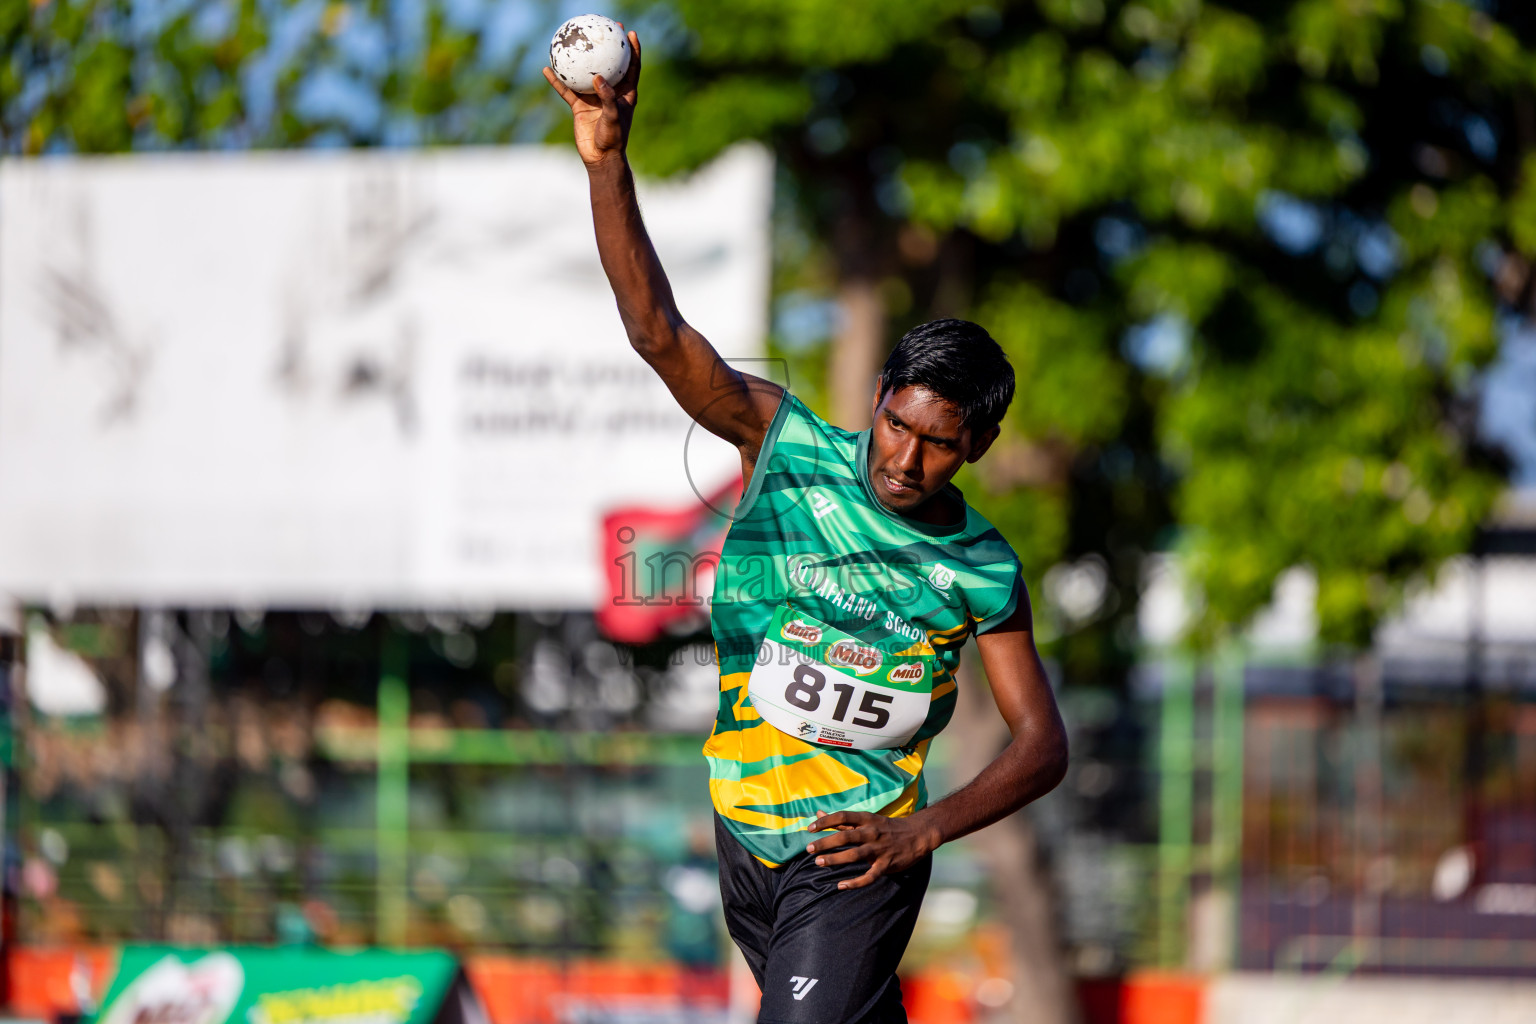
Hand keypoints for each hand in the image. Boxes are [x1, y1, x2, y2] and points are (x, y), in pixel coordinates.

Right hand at [542, 27, 640, 167]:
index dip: (632, 50)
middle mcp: (609, 93)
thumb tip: (598, 77)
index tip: (629, 33)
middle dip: (607, 47)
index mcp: (624, 94)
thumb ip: (608, 97)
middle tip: (603, 29)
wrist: (600, 157)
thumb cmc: (613, 139)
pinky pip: (566, 90)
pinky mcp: (579, 106)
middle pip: (609, 64)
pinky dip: (557, 81)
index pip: (631, 67)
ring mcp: (593, 98)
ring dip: (579, 60)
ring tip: (572, 43)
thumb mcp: (613, 117)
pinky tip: (547, 69)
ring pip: (584, 74)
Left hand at [805, 810, 941, 890]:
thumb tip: (818, 814)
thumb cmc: (887, 826)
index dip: (825, 822)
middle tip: (809, 849)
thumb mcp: (866, 819)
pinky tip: (841, 886)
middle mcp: (872, 833)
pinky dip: (855, 882)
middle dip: (826, 843)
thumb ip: (842, 820)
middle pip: (846, 836)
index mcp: (867, 819)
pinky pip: (870, 876)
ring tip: (819, 863)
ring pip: (855, 855)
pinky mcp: (887, 865)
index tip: (810, 829)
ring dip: (836, 859)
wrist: (918, 834)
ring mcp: (880, 849)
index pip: (842, 816)